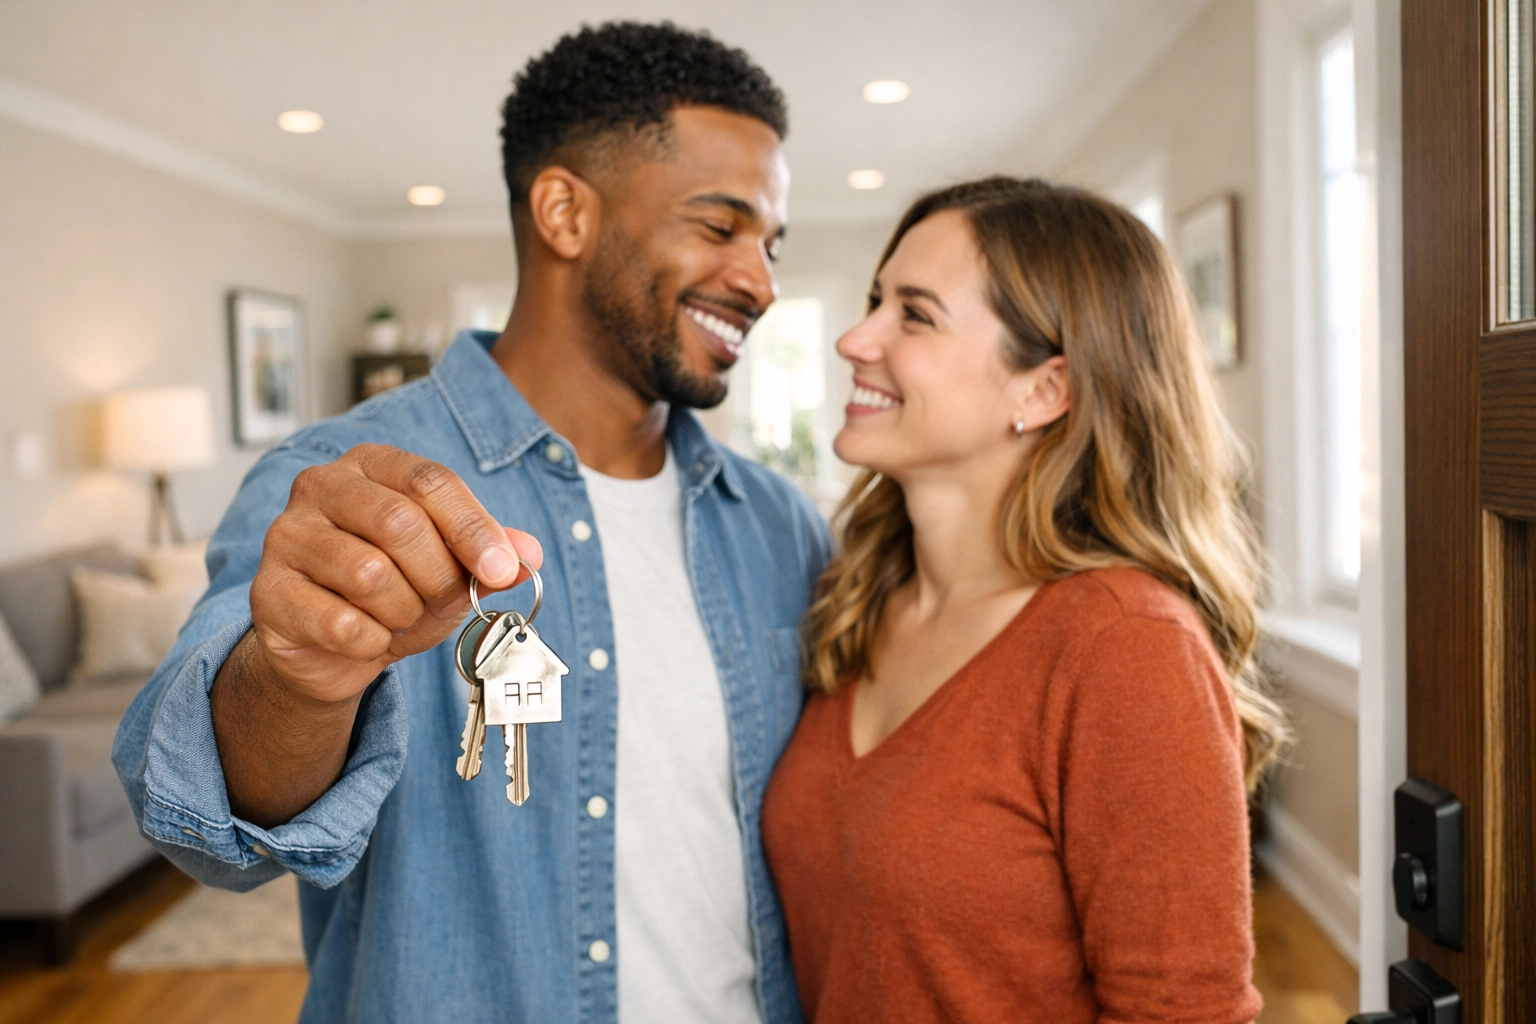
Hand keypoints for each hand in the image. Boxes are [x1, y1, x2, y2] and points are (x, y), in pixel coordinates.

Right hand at [248, 444, 542, 704]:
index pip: (430, 481)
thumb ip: (490, 556)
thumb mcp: (452, 568)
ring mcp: (286, 536)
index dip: (472, 528)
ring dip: (403, 611)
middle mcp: (321, 486)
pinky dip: (372, 641)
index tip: (502, 569)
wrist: (330, 649)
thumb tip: (526, 553)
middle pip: (399, 523)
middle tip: (444, 602)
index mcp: (372, 465)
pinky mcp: (267, 592)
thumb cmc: (396, 591)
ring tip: (398, 616)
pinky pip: (342, 623)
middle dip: (438, 576)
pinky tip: (367, 637)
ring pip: (371, 575)